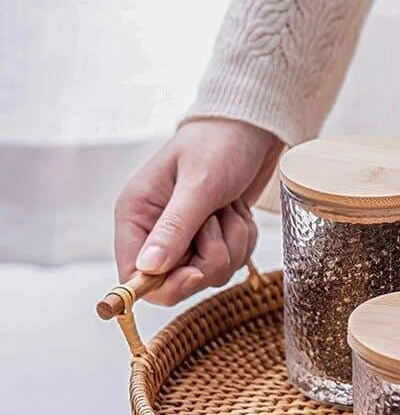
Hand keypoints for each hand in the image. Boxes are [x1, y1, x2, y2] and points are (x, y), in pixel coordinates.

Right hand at [114, 118, 282, 304]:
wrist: (251, 128)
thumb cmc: (219, 144)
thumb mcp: (198, 185)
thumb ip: (174, 228)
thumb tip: (148, 269)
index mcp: (136, 215)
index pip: (134, 276)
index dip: (166, 285)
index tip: (195, 272)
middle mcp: (156, 232)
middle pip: (179, 282)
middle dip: (210, 258)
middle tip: (219, 222)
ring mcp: (186, 238)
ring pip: (211, 274)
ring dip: (232, 244)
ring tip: (230, 208)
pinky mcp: (212, 240)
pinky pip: (232, 262)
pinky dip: (243, 240)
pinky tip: (239, 212)